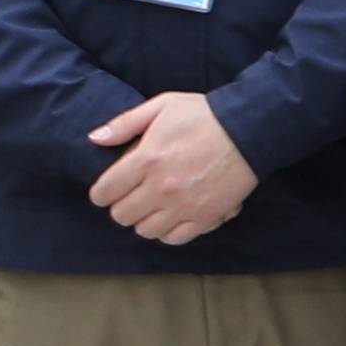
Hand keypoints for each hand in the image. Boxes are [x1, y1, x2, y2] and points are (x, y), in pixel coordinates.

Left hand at [85, 87, 257, 246]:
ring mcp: (183, 206)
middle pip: (121, 216)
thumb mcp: (162, 106)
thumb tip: (94, 138)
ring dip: (144, 219)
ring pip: (145, 230)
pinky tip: (171, 216)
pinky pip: (174, 238)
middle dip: (122, 205)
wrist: (250, 129)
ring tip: (153, 206)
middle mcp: (161, 188)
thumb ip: (125, 123)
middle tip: (133, 194)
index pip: (104, 192)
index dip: (102, 192)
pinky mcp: (205, 217)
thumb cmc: (204, 115)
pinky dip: (168, 231)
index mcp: (146, 160)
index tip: (110, 187)